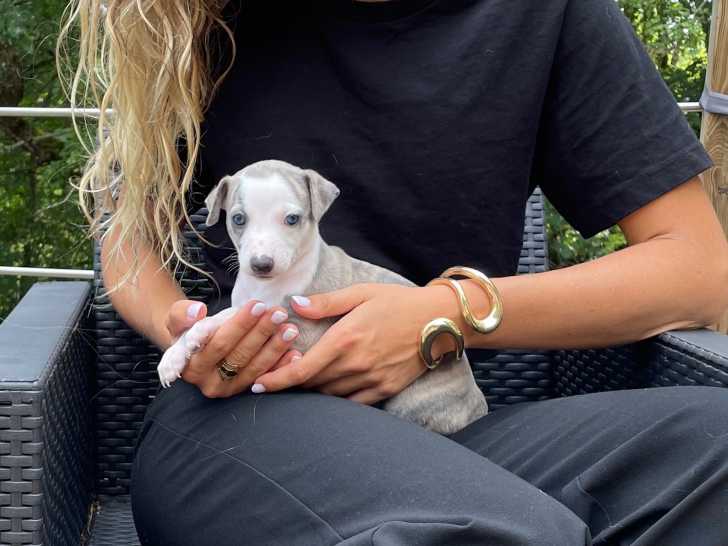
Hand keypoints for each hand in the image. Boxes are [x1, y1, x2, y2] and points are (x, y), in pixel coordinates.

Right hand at [164, 299, 302, 397]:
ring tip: (290, 328)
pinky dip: (281, 366)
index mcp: (190, 366)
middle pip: (240, 355)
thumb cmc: (187, 330)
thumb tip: (197, 311)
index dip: (240, 324)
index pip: (218, 343)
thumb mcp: (177, 319)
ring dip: (275, 348)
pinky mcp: (244, 392)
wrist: (191, 350)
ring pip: (255, 368)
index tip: (257, 304)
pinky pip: (266, 380)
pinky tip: (295, 353)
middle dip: (261, 332)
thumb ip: (182, 314)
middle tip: (279, 313)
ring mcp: (228, 390)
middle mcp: (208, 383)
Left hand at [252, 283, 459, 404]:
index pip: (301, 369)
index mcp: (345, 339)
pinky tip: (330, 391)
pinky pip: (353, 404)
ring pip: (330, 396)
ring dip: (313, 391)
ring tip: (300, 383)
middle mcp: (356, 364)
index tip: (258, 385)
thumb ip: (326, 302)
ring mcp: (372, 380)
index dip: (277, 380)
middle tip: (273, 380)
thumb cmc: (397, 302)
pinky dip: (337, 400)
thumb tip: (294, 304)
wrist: (440, 321)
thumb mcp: (360, 294)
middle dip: (290, 385)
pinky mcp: (385, 389)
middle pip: (312, 385)